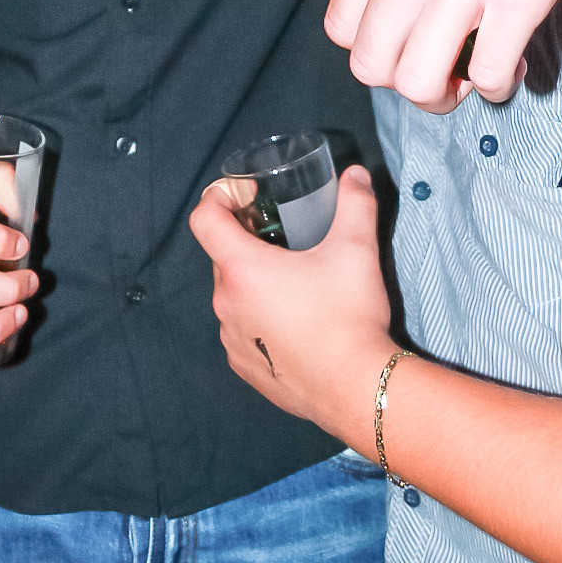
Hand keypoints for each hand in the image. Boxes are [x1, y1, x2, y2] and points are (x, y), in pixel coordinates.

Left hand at [189, 164, 393, 447]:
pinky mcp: (245, 368)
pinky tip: (295, 322)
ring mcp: (232, 339)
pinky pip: (241, 330)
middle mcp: (227, 303)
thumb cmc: (349, 316)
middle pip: (222, 256)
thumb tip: (356, 174)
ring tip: (295, 282)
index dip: (220, 197)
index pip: (204, 219)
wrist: (356, 388)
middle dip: (248, 241)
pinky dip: (259, 318)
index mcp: (243, 269)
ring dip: (255, 282)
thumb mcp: (357, 248)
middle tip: (286, 239)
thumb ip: (356, 203)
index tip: (251, 196)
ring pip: (232, 295)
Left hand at [327, 0, 561, 107]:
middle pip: (373, 67)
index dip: (377, 53)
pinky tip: (515, 61)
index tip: (411, 46)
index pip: (341, 30)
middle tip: (446, 72)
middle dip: (409, 84)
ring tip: (477, 72)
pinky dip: (501, 84)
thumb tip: (390, 19)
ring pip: (421, 83)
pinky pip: (491, 74)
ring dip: (452, 94)